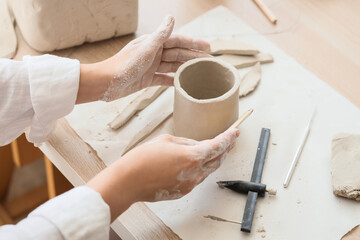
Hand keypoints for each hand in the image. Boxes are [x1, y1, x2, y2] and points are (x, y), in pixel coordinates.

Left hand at [77, 15, 210, 102]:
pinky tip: (184, 83)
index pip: (178, 41)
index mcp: (153, 44)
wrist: (106, 83)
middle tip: (210, 61)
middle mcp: (154, 54)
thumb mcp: (145, 49)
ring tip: (201, 72)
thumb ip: (160, 35)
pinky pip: (164, 79)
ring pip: (173, 66)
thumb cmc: (123, 65)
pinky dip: (174, 81)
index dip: (193, 43)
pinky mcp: (147, 79)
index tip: (208, 46)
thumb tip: (171, 17)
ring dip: (186, 68)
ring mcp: (151, 67)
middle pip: (178, 54)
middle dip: (194, 57)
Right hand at [86, 128, 239, 220]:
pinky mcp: (182, 191)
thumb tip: (197, 145)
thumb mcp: (166, 140)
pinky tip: (193, 163)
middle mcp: (194, 173)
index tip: (236, 132)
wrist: (128, 181)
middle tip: (229, 140)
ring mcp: (189, 184)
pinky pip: (196, 178)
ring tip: (212, 150)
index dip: (229, 138)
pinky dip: (199, 169)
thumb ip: (186, 142)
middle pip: (217, 160)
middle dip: (225, 149)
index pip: (218, 146)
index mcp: (192, 157)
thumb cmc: (143, 159)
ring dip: (212, 160)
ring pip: (208, 170)